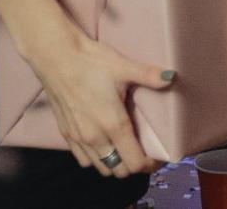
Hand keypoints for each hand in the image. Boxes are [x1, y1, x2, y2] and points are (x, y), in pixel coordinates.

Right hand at [17, 17, 173, 177]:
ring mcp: (78, 138)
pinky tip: (102, 144)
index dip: (149, 164)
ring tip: (124, 148)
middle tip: (143, 151)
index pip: (134, 163)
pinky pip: (83, 159)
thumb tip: (172, 77)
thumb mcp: (123, 66)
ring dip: (115, 163)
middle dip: (134, 165)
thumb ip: (149, 75)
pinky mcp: (65, 133)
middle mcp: (95, 137)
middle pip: (119, 171)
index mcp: (113, 124)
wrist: (54, 56)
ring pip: (101, 168)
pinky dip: (96, 159)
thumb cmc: (90, 61)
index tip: (157, 156)